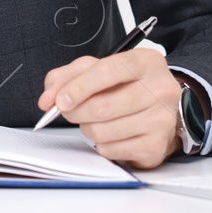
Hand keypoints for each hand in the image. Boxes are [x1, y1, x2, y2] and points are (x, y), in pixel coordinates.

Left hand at [38, 48, 182, 168]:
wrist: (163, 111)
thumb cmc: (128, 87)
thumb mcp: (99, 70)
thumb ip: (68, 77)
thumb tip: (48, 99)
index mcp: (145, 62)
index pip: (107, 71)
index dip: (78, 87)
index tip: (60, 100)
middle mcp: (160, 89)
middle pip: (102, 106)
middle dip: (76, 111)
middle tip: (71, 111)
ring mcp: (161, 120)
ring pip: (103, 131)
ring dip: (88, 128)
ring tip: (95, 121)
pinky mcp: (156, 146)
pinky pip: (111, 150)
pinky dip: (102, 144)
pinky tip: (111, 134)